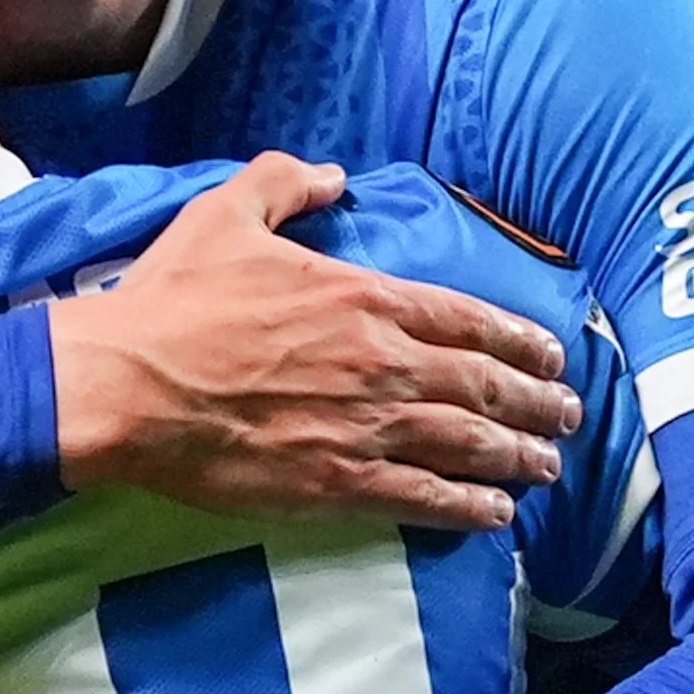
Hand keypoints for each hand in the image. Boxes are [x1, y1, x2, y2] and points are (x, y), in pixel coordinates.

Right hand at [45, 152, 576, 532]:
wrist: (125, 384)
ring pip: (468, 445)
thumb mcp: (225, 213)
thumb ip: (286, 183)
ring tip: (547, 468)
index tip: (551, 354)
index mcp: (363, 297)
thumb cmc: (171, 300)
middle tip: (568, 415)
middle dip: (537, 402)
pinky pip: (423, 499)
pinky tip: (494, 516)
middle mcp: (381, 362)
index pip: (468, 318)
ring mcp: (365, 427)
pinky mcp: (337, 484)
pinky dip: (467, 509)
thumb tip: (333, 176)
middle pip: (484, 385)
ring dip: (518, 457)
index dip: (518, 338)